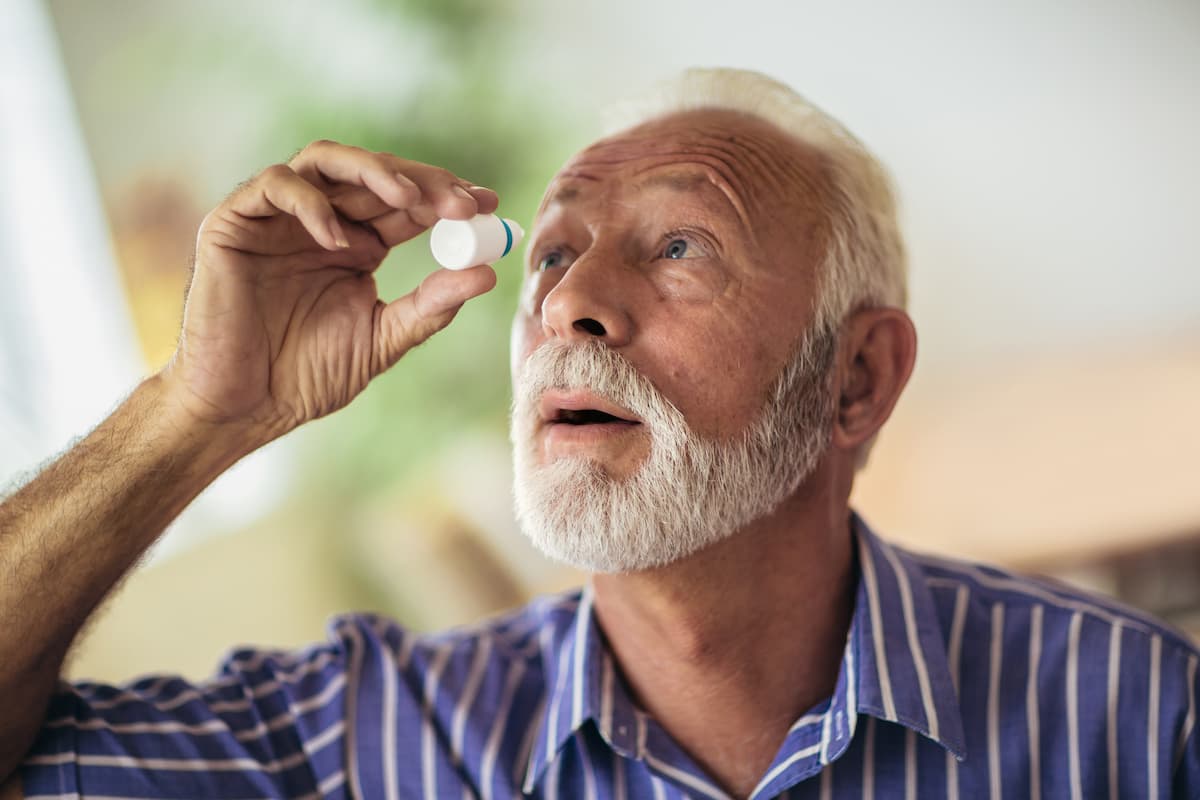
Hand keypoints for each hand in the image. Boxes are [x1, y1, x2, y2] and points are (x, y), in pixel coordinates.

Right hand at [160, 140, 499, 446]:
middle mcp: (321, 222)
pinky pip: (274, 187)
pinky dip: (311, 204)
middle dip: (423, 182)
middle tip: (462, 204)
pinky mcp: (234, 223)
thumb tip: (488, 275)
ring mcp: (278, 218)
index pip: (407, 204)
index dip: (446, 197)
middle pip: (376, 174)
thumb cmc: (306, 378)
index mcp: (357, 244)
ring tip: (412, 200)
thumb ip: (431, 307)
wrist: (242, 407)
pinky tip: (342, 241)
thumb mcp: (383, 339)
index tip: (488, 206)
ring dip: (374, 172)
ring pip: (326, 160)